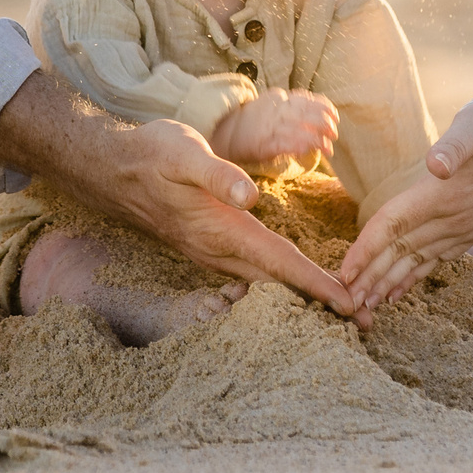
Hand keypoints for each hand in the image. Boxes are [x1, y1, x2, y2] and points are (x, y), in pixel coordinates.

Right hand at [0, 70, 365, 322]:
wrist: (111, 166)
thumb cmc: (151, 154)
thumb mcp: (184, 152)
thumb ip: (220, 174)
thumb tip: (252, 198)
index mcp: (221, 230)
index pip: (278, 263)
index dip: (315, 284)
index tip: (348, 303)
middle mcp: (217, 251)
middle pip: (277, 284)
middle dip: (318, 302)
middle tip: (362, 320)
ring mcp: (210, 254)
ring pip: (263, 283)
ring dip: (300, 297)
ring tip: (337, 309)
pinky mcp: (206, 249)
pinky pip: (250, 275)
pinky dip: (278, 283)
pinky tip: (293, 286)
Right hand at [209, 89, 339, 171]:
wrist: (221, 133)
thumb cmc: (251, 125)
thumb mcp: (270, 108)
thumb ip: (290, 110)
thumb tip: (319, 118)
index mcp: (276, 99)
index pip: (303, 98)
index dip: (322, 106)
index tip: (334, 115)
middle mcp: (273, 109)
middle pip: (303, 111)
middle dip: (322, 122)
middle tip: (334, 133)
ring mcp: (267, 126)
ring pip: (297, 127)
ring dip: (316, 137)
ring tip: (328, 147)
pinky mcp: (262, 143)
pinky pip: (283, 143)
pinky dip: (299, 145)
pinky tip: (309, 150)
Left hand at [336, 89, 472, 310]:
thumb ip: (455, 145)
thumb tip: (436, 165)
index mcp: (446, 193)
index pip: (395, 226)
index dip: (366, 250)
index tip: (343, 273)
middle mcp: (456, 217)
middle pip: (401, 252)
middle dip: (370, 278)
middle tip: (343, 304)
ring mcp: (467, 227)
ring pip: (419, 261)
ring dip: (390, 284)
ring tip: (366, 306)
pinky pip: (438, 258)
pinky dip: (416, 275)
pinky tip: (402, 289)